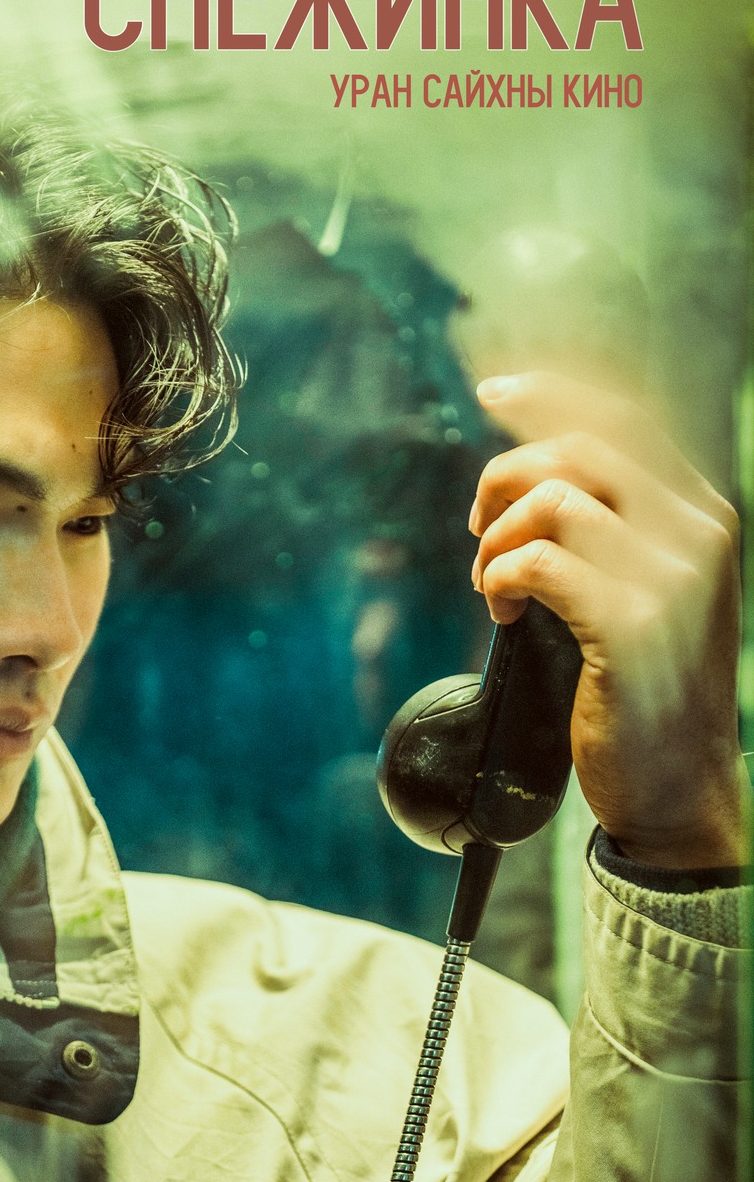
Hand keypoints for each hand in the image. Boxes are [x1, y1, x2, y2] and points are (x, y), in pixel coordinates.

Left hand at [468, 372, 744, 870]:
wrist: (680, 788)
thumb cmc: (644, 694)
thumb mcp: (643, 596)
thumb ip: (609, 535)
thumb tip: (530, 478)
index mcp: (703, 517)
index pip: (624, 422)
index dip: (549, 397)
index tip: (492, 394)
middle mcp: (698, 534)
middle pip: (580, 448)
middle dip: (505, 478)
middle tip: (479, 533)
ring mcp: (672, 578)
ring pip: (554, 499)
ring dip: (498, 539)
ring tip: (493, 585)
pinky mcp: (633, 625)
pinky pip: (538, 561)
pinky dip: (500, 577)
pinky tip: (502, 611)